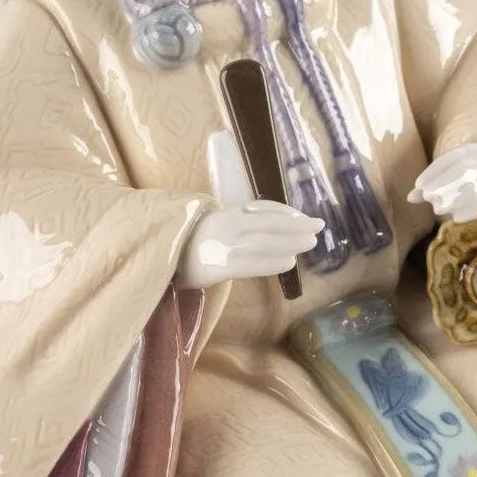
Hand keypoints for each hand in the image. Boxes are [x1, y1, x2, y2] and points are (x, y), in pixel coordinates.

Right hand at [177, 201, 324, 289]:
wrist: (158, 258)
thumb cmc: (187, 244)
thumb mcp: (211, 225)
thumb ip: (236, 224)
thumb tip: (270, 225)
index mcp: (224, 214)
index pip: (261, 208)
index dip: (285, 212)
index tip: (303, 218)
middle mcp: (225, 225)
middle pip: (268, 223)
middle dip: (296, 225)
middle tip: (319, 226)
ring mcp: (221, 246)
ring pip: (263, 242)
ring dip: (290, 242)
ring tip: (309, 244)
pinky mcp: (216, 267)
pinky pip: (250, 264)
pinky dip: (272, 263)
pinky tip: (289, 263)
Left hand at [407, 143, 476, 222]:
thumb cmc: (471, 174)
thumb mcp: (453, 172)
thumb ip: (432, 183)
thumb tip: (409, 198)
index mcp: (470, 151)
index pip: (449, 160)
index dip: (433, 173)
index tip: (420, 185)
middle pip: (461, 172)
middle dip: (443, 185)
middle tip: (430, 198)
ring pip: (474, 187)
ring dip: (454, 199)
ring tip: (438, 209)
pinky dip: (471, 211)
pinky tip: (457, 218)